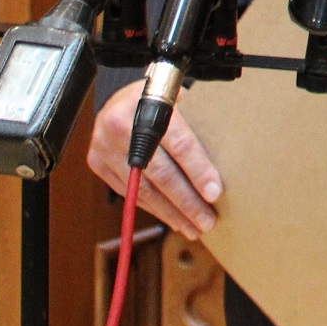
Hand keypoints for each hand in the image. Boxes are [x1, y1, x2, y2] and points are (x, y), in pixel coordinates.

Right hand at [88, 85, 220, 239]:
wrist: (123, 97)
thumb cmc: (163, 100)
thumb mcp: (182, 100)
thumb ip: (198, 125)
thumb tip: (229, 163)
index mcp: (148, 104)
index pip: (179, 144)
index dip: (198, 170)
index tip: (215, 193)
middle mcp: (120, 125)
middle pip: (160, 173)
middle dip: (186, 202)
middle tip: (207, 221)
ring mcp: (104, 145)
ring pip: (143, 189)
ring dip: (171, 213)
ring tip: (193, 227)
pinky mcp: (96, 162)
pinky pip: (130, 193)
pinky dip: (153, 208)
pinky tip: (172, 218)